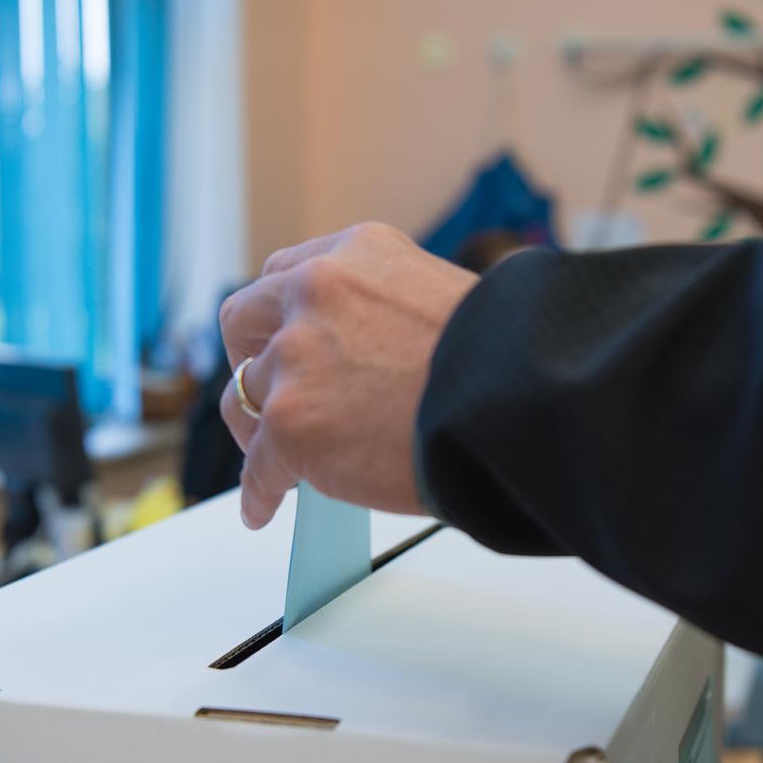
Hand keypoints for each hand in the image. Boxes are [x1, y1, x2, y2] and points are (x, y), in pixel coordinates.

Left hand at [218, 223, 478, 528]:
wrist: (519, 401)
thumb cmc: (503, 363)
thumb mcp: (441, 298)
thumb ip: (386, 312)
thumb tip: (372, 358)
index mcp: (355, 254)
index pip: (285, 274)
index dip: (279, 315)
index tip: (279, 337)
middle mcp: (315, 294)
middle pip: (243, 322)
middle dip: (250, 358)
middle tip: (266, 391)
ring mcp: (296, 359)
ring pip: (244, 397)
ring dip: (257, 430)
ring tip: (269, 459)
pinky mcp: (291, 425)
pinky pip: (258, 468)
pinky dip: (261, 493)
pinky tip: (264, 508)